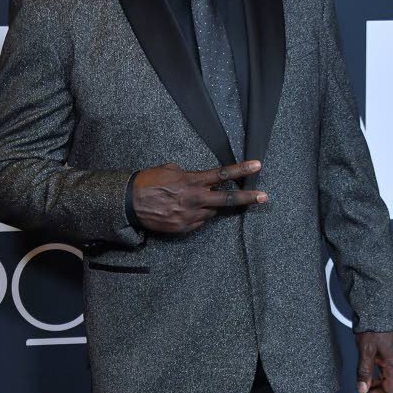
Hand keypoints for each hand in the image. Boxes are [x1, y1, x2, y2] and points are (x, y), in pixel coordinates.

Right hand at [132, 160, 266, 233]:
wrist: (128, 203)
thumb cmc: (147, 182)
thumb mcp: (168, 170)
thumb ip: (186, 174)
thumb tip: (194, 177)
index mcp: (191, 181)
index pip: (222, 175)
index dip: (241, 170)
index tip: (257, 165)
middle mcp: (194, 199)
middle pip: (227, 199)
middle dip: (247, 198)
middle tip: (264, 197)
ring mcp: (189, 216)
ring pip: (211, 212)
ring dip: (210, 206)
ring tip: (193, 201)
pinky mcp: (183, 228)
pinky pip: (198, 222)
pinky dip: (197, 216)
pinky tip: (184, 210)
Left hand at [353, 330, 392, 392]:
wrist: (377, 314)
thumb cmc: (374, 329)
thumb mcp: (366, 350)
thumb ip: (364, 371)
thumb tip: (362, 389)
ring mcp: (392, 365)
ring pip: (386, 387)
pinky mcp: (387, 362)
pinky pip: (383, 379)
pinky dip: (374, 386)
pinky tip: (364, 388)